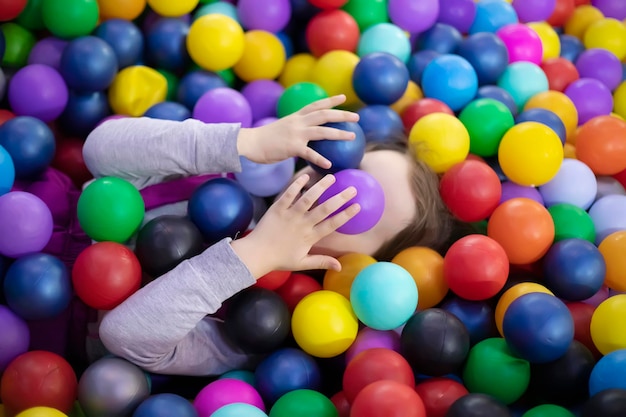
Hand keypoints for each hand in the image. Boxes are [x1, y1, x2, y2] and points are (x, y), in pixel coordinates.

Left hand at [230, 173, 360, 277]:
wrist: (256, 254)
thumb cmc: (280, 259)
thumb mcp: (302, 263)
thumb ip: (322, 262)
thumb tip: (340, 267)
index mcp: (310, 237)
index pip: (332, 224)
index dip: (345, 215)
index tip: (357, 206)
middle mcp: (302, 224)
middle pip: (324, 209)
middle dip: (340, 198)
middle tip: (352, 189)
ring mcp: (290, 215)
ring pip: (308, 198)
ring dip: (321, 187)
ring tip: (331, 177)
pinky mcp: (278, 208)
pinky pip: (288, 194)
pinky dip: (297, 185)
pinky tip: (306, 176)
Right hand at [237, 95, 359, 168]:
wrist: (250, 143)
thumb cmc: (265, 139)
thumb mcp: (282, 128)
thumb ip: (294, 129)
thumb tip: (304, 136)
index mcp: (296, 117)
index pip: (316, 105)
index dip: (330, 100)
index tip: (343, 97)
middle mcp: (298, 122)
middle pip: (324, 115)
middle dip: (342, 115)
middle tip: (356, 117)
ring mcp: (296, 134)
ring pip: (322, 131)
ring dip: (339, 134)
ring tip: (352, 136)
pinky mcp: (292, 147)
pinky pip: (310, 154)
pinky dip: (320, 159)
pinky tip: (330, 165)